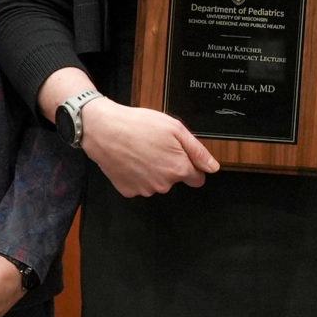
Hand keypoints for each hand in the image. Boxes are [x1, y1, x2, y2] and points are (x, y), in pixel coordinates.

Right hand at [80, 98, 219, 196]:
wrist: (104, 129)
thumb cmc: (138, 125)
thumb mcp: (175, 129)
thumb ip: (197, 151)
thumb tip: (212, 167)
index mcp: (178, 169)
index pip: (197, 179)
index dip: (192, 166)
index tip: (182, 157)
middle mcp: (163, 184)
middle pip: (175, 179)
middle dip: (170, 166)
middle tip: (157, 147)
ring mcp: (145, 189)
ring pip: (157, 183)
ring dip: (153, 170)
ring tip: (142, 150)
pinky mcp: (128, 190)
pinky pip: (139, 185)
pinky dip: (137, 175)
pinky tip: (131, 159)